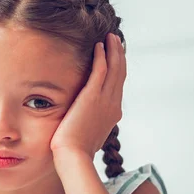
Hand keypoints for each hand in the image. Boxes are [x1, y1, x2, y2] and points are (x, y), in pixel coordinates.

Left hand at [50, 33, 125, 158]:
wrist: (73, 156)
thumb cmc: (74, 151)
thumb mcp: (87, 135)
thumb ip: (88, 124)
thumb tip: (83, 122)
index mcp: (112, 114)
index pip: (118, 86)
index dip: (118, 70)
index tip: (116, 57)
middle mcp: (113, 105)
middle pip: (120, 73)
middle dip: (119, 55)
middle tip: (116, 40)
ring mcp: (105, 101)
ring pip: (114, 69)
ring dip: (113, 50)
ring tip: (110, 37)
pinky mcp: (92, 97)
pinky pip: (100, 71)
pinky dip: (101, 56)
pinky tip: (98, 46)